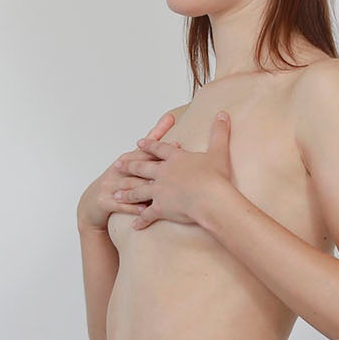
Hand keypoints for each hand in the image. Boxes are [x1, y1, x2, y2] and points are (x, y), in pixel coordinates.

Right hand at [77, 111, 176, 229]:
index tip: (177, 144)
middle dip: (156, 165)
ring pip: (130, 185)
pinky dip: (133, 207)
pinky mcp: (104, 202)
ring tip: (162, 190)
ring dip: (146, 188)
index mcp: (125, 160)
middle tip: (173, 166)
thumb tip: (166, 137)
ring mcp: (109, 186)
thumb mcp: (128, 166)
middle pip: (138, 166)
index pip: (144, 151)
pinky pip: (121, 205)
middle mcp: (117, 170)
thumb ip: (146, 153)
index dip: (160, 147)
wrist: (90, 204)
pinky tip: (145, 210)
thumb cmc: (115, 183)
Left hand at [128, 111, 233, 229]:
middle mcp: (163, 173)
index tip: (139, 143)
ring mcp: (159, 191)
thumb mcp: (218, 151)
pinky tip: (134, 225)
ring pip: (138, 191)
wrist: (210, 198)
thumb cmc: (215, 177)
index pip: (158, 149)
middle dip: (130, 166)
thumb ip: (219, 132)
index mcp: (175, 159)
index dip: (149, 145)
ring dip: (127, 193)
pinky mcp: (160, 208)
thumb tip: (223, 114)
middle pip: (142, 167)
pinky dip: (141, 221)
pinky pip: (147, 216)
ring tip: (116, 194)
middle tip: (118, 165)